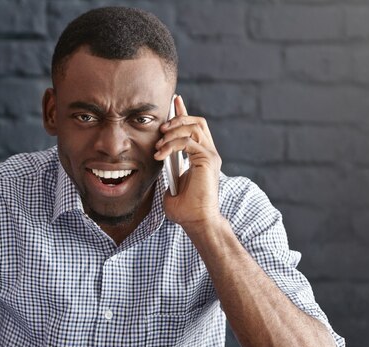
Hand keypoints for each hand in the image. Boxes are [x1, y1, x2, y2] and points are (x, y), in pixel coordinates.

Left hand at [155, 95, 222, 231]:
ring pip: (194, 128)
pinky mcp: (208, 160)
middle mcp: (209, 154)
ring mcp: (210, 156)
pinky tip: (160, 154)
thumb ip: (168, 171)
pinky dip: (172, 145)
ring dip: (174, 131)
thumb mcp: (172, 186)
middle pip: (198, 122)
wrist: (196, 222)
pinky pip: (188, 142)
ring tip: (159, 144)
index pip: (195, 129)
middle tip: (161, 127)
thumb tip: (159, 163)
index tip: (175, 101)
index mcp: (202, 157)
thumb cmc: (185, 210)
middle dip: (178, 118)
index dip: (184, 114)